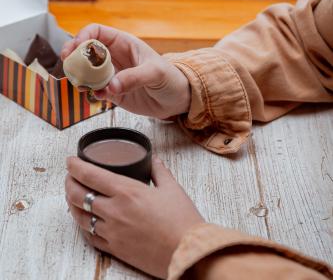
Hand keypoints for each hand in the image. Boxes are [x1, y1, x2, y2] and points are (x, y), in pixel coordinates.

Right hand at [61, 24, 190, 118]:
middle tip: (68, 65)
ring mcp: (112, 75)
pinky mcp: (113, 92)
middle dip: (74, 56)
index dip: (83, 37)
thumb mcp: (156, 73)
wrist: (177, 99)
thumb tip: (111, 86)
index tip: (76, 48)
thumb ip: (134, 78)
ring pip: (87, 72)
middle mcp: (114, 58)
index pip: (96, 32)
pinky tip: (99, 96)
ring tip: (81, 84)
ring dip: (80, 77)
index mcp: (124, 43)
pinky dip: (92, 92)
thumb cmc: (171, 78)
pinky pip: (96, 90)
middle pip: (85, 52)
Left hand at [65, 156, 203, 277]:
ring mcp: (112, 232)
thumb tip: (153, 160)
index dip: (75, 166)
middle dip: (69, 183)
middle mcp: (114, 211)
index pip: (91, 175)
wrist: (188, 252)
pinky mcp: (115, 249)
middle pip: (78, 195)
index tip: (70, 161)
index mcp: (127, 192)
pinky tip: (85, 220)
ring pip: (80, 216)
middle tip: (70, 176)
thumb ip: (159, 171)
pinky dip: (83, 226)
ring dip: (72, 203)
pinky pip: (90, 236)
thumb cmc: (182, 220)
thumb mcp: (172, 188)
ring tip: (73, 196)